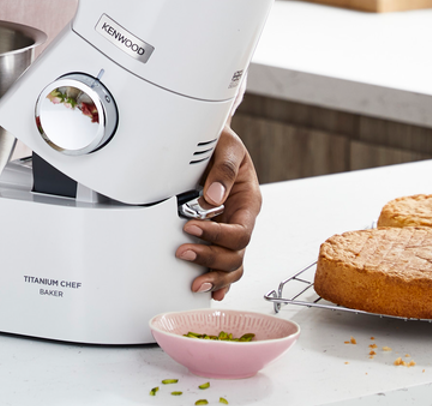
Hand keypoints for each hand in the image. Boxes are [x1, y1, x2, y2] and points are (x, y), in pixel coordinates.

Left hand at [176, 127, 260, 298]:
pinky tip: (208, 291)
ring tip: (193, 281)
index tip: (190, 227)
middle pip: (235, 253)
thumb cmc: (223, 143)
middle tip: (183, 252)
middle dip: (210, 258)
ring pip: (231, 263)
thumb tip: (214, 197)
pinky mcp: (217, 232)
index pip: (240, 231)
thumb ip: (222, 170)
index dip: (217, 235)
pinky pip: (223, 260)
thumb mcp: (226, 147)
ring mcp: (230, 228)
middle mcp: (241, 219)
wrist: (213, 139)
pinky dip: (218, 278)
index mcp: (248, 202)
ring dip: (214, 275)